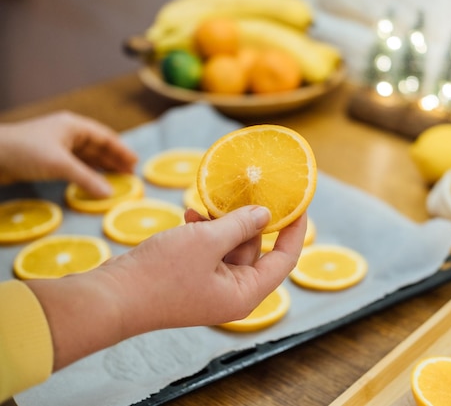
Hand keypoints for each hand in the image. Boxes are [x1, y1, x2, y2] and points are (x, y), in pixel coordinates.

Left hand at [0, 111, 136, 196]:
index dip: (121, 150)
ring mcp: (56, 145)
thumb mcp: (60, 165)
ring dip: (101, 167)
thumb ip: (87, 179)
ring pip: (86, 156)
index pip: (105, 136)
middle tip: (129, 175)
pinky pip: (74, 164)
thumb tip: (109, 194)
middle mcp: (67, 133)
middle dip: (113, 160)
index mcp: (73, 126)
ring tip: (116, 179)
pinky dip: (86, 172)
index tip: (135, 163)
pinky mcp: (46, 157)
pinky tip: (92, 181)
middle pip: (97, 146)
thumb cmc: (25, 151)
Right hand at [27, 206, 307, 370]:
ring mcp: (211, 288)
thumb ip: (240, 225)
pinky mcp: (192, 280)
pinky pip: (209, 252)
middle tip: (242, 193)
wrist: (112, 297)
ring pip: (230, 248)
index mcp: (245, 293)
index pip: (285, 259)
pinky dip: (204, 234)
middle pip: (256, 251)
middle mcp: (233, 294)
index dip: (295, 230)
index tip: (299, 204)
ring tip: (204, 208)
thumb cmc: (162, 273)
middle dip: (247, 222)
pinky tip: (190, 217)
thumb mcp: (208, 241)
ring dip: (220, 225)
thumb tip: (265, 214)